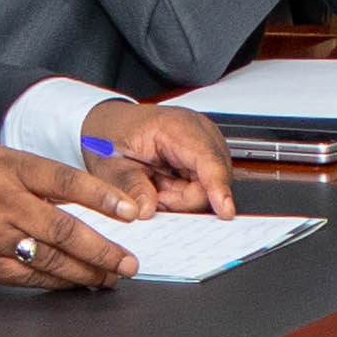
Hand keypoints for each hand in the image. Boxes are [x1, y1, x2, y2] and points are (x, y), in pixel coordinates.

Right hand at [0, 143, 142, 288]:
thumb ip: (37, 177)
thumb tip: (81, 200)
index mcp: (11, 169)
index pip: (67, 182)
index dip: (103, 198)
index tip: (132, 211)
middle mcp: (5, 204)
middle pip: (65, 231)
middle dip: (104, 251)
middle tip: (130, 264)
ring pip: (50, 261)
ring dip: (86, 272)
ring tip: (111, 277)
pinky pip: (27, 278)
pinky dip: (55, 283)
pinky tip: (75, 284)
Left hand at [83, 100, 235, 216]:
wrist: (112, 126)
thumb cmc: (114, 136)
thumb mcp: (111, 165)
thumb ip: (131, 187)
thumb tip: (147, 209)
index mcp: (175, 126)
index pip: (207, 159)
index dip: (218, 187)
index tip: (225, 210)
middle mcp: (198, 132)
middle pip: (212, 180)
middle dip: (182, 199)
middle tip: (153, 193)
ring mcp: (206, 144)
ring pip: (209, 188)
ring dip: (181, 197)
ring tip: (156, 185)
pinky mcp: (205, 157)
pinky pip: (204, 187)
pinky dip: (183, 194)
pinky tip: (165, 185)